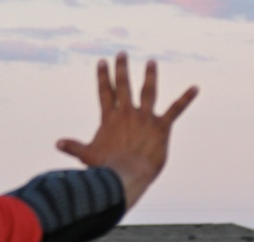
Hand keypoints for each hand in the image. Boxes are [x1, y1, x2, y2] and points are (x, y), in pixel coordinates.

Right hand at [56, 53, 198, 210]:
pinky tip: (196, 88)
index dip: (103, 77)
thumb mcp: (87, 156)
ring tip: (151, 63)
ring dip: (150, 75)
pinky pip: (176, 109)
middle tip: (122, 55)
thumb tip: (58, 144)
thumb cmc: (107, 169)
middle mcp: (127, 113)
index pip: (104, 92)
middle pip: (124, 85)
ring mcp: (145, 117)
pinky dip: (186, 98)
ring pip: (148, 91)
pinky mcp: (161, 126)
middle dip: (122, 69)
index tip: (102, 63)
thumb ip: (74, 147)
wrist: (127, 175)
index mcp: (110, 118)